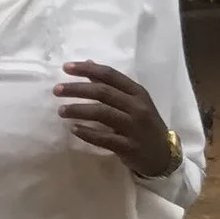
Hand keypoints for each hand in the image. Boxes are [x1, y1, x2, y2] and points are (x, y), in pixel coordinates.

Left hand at [56, 62, 176, 174]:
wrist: (163, 155)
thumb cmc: (144, 125)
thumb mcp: (133, 102)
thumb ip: (111, 85)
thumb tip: (88, 64)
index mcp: (137, 92)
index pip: (110, 75)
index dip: (87, 69)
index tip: (66, 67)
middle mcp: (137, 106)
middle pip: (103, 92)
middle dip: (77, 89)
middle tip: (56, 90)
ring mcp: (134, 127)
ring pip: (102, 113)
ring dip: (78, 110)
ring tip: (60, 111)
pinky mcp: (129, 146)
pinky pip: (104, 138)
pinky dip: (87, 133)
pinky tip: (74, 129)